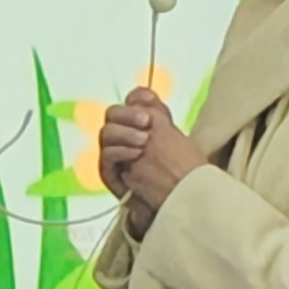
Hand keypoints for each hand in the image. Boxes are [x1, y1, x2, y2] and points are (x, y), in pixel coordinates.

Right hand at [101, 86, 209, 218]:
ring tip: (144, 141)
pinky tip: (136, 154)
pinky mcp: (110, 171)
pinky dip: (120, 150)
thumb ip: (158, 112)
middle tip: (146, 121)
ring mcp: (116, 152)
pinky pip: (107, 154)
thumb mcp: (172, 133)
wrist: (181, 195)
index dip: (136, 99)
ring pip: (107, 132)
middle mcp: (125, 134)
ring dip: (125, 133)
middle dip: (128, 114)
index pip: (130, 101)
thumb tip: (146, 93)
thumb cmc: (181, 166)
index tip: (149, 102)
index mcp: (141, 121)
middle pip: (113, 113)